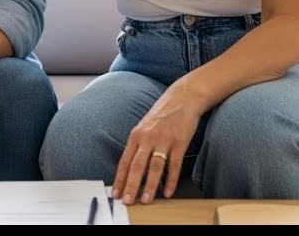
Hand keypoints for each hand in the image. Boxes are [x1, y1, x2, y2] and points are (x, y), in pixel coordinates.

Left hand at [111, 85, 201, 205]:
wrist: (183, 97)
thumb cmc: (162, 115)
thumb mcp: (144, 127)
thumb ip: (138, 146)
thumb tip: (130, 169)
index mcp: (136, 135)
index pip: (125, 161)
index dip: (120, 178)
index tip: (115, 193)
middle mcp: (148, 138)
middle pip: (137, 165)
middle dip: (131, 185)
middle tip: (127, 201)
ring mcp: (164, 140)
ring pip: (154, 166)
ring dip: (150, 185)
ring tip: (146, 199)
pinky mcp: (180, 141)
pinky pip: (174, 164)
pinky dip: (171, 180)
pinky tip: (168, 191)